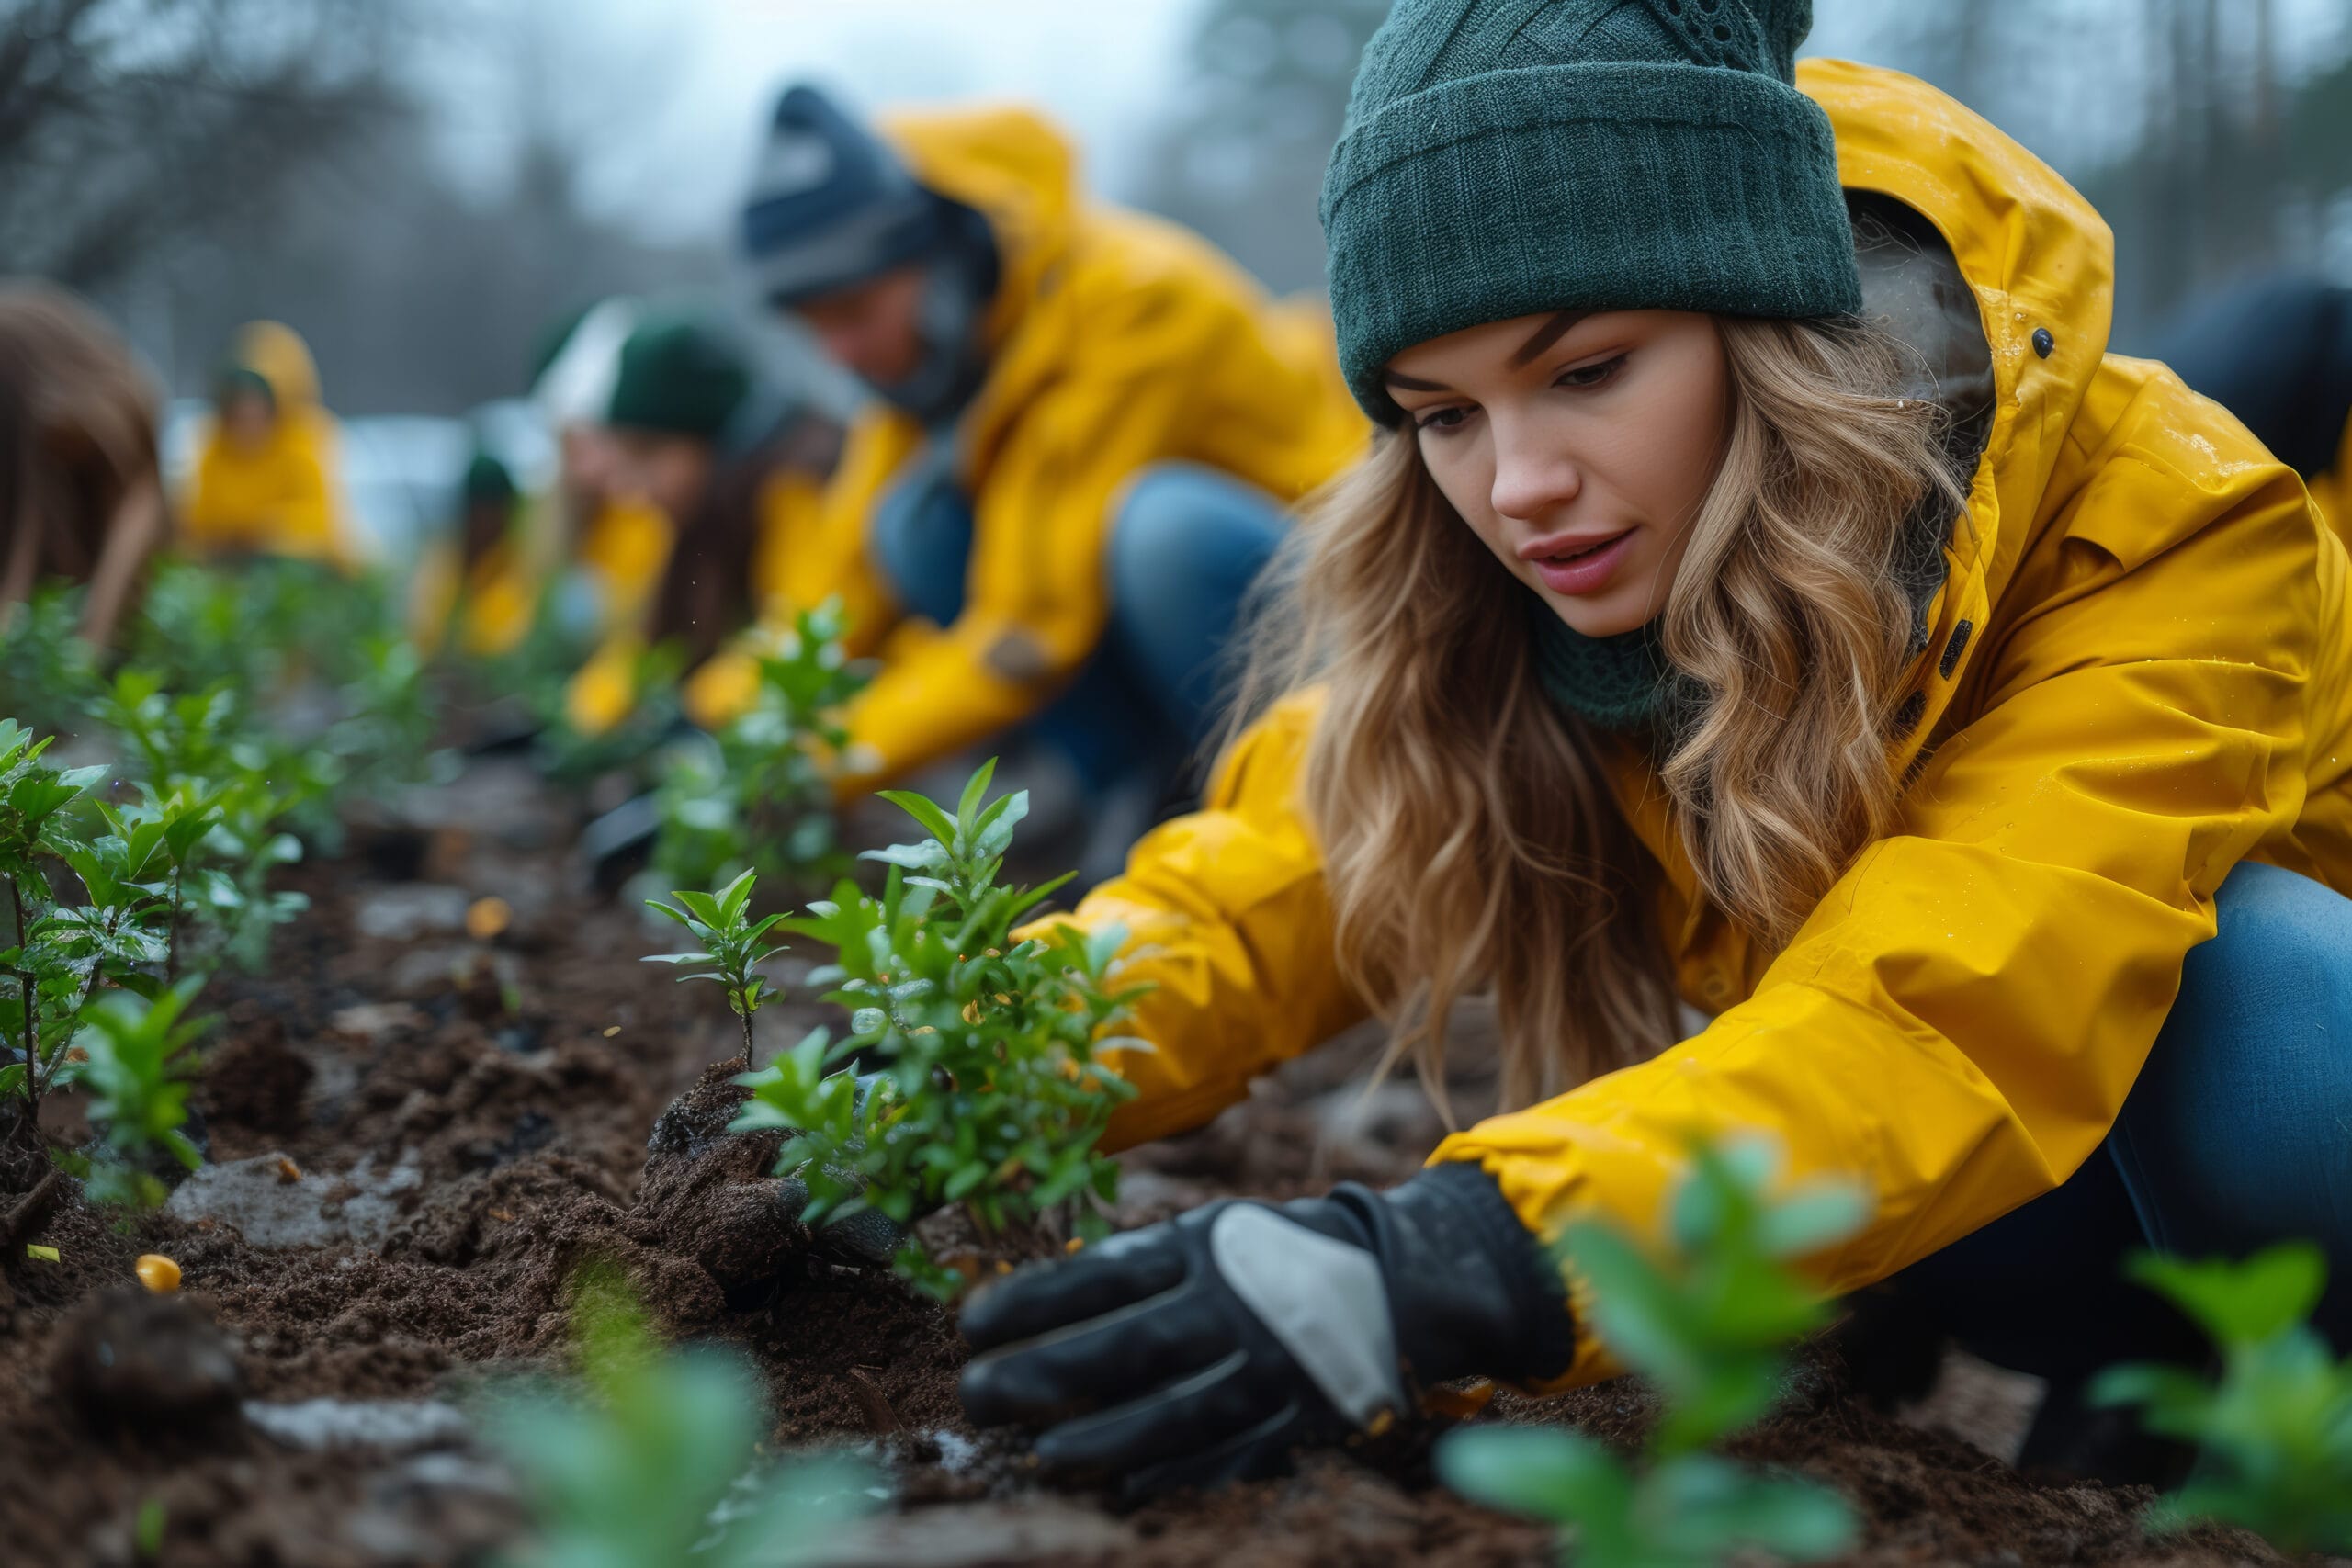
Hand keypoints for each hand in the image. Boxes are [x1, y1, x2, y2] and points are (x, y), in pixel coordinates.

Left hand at [957, 1163, 1574, 1495]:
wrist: (1400, 1278)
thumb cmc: (1270, 1256)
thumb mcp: (1208, 1236)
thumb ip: (1137, 1269)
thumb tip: (1040, 1303)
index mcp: (1203, 1248)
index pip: (1102, 1276)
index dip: (1032, 1301)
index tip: (970, 1323)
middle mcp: (1235, 1305)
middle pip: (1129, 1344)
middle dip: (1046, 1371)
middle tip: (975, 1394)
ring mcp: (1272, 1366)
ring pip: (1178, 1410)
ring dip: (1106, 1435)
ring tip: (1044, 1453)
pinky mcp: (1302, 1417)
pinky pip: (1233, 1455)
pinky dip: (1180, 1473)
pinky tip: (1126, 1488)